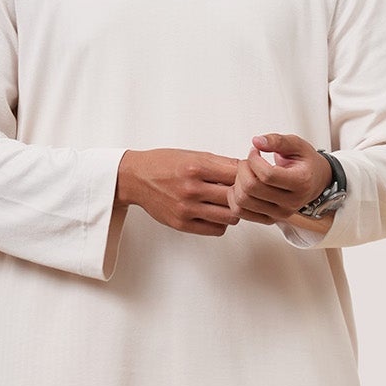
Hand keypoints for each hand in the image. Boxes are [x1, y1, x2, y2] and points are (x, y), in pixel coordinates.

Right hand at [117, 148, 241, 235]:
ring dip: (235, 211)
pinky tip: (216, 213)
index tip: (248, 176)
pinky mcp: (182, 224)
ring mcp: (187, 209)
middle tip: (243, 192)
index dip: (247, 175)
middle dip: (244, 194)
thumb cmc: (165, 164)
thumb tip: (248, 169)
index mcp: (196, 167)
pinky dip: (221, 222)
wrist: (136, 178)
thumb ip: (220, 164)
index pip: (237, 174)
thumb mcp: (193, 155)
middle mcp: (191, 189)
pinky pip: (216, 229)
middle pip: (236, 197)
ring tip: (229, 203)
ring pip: (230, 217)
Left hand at [228, 133, 332, 223]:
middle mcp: (291, 202)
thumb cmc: (306, 163)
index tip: (254, 151)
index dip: (254, 160)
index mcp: (301, 182)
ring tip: (246, 174)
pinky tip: (242, 186)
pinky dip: (234, 199)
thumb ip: (278, 140)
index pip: (267, 175)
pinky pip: (241, 213)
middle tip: (248, 162)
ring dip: (237, 184)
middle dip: (243, 170)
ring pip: (243, 202)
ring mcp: (280, 214)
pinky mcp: (270, 219)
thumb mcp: (297, 145)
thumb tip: (256, 141)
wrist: (315, 182)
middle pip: (252, 188)